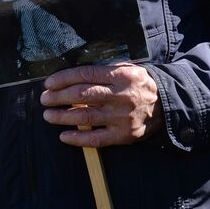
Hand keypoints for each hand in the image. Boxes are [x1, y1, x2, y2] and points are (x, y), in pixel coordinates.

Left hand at [40, 63, 161, 146]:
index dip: (63, 79)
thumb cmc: (139, 85)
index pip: (85, 75)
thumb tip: (71, 76)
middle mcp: (121, 96)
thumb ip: (103, 71)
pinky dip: (77, 138)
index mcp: (121, 76)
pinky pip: (96, 139)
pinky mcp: (123, 135)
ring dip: (62, 117)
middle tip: (44, 99)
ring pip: (85, 117)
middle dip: (58, 97)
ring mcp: (122, 117)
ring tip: (48, 115)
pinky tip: (64, 136)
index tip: (49, 83)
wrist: (165, 105)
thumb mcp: (127, 69)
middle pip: (82, 95)